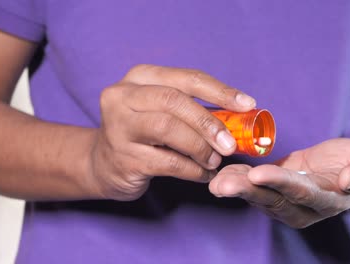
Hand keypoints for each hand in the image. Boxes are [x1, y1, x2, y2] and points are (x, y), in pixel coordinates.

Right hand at [87, 64, 255, 200]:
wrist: (101, 163)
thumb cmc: (142, 132)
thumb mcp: (160, 109)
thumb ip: (191, 107)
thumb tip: (239, 115)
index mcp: (140, 77)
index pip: (187, 78)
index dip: (220, 90)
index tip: (248, 104)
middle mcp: (123, 96)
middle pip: (175, 101)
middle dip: (209, 123)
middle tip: (230, 144)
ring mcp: (118, 126)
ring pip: (169, 129)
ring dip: (200, 147)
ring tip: (214, 161)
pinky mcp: (123, 157)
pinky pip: (168, 162)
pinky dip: (192, 170)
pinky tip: (202, 174)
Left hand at [209, 138, 349, 227]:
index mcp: (328, 201)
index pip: (300, 193)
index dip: (280, 183)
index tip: (258, 174)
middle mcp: (304, 207)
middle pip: (272, 199)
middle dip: (246, 191)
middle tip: (221, 185)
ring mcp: (289, 201)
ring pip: (259, 196)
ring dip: (236, 187)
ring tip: (215, 179)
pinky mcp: (278, 190)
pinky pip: (256, 187)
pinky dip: (238, 180)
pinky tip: (221, 173)